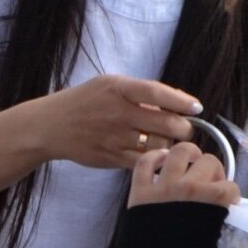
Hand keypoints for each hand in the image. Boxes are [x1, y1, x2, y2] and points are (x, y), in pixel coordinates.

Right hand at [37, 74, 202, 169]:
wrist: (51, 125)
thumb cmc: (86, 102)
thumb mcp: (109, 85)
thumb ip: (142, 92)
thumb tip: (180, 102)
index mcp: (118, 89)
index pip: (158, 93)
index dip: (182, 102)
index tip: (196, 108)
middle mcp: (117, 112)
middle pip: (167, 124)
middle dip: (183, 128)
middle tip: (183, 128)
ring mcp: (114, 137)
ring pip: (160, 145)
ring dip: (171, 145)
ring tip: (168, 141)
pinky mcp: (111, 157)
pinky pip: (144, 162)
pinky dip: (156, 160)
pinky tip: (157, 155)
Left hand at [129, 143, 240, 208]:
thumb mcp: (213, 240)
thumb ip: (215, 218)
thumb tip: (214, 209)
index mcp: (211, 201)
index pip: (229, 186)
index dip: (231, 193)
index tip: (228, 200)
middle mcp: (189, 186)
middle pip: (209, 162)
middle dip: (214, 171)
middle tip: (209, 181)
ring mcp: (163, 185)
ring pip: (180, 152)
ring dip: (189, 153)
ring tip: (189, 160)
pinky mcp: (140, 190)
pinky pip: (145, 162)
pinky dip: (153, 157)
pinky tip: (160, 160)